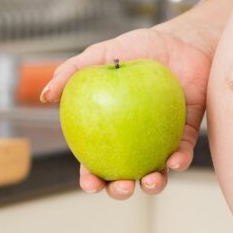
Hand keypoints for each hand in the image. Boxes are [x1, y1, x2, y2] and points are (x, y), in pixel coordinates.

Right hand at [41, 26, 212, 199]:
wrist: (183, 41)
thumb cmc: (140, 48)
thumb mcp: (104, 54)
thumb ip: (73, 71)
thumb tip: (46, 95)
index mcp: (109, 132)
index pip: (95, 163)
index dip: (91, 179)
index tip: (91, 184)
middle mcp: (134, 143)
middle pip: (123, 177)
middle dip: (119, 190)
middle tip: (122, 186)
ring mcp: (160, 143)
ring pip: (155, 175)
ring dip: (152, 186)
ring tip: (151, 180)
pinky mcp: (186, 137)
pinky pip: (182, 155)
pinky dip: (179, 161)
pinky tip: (174, 161)